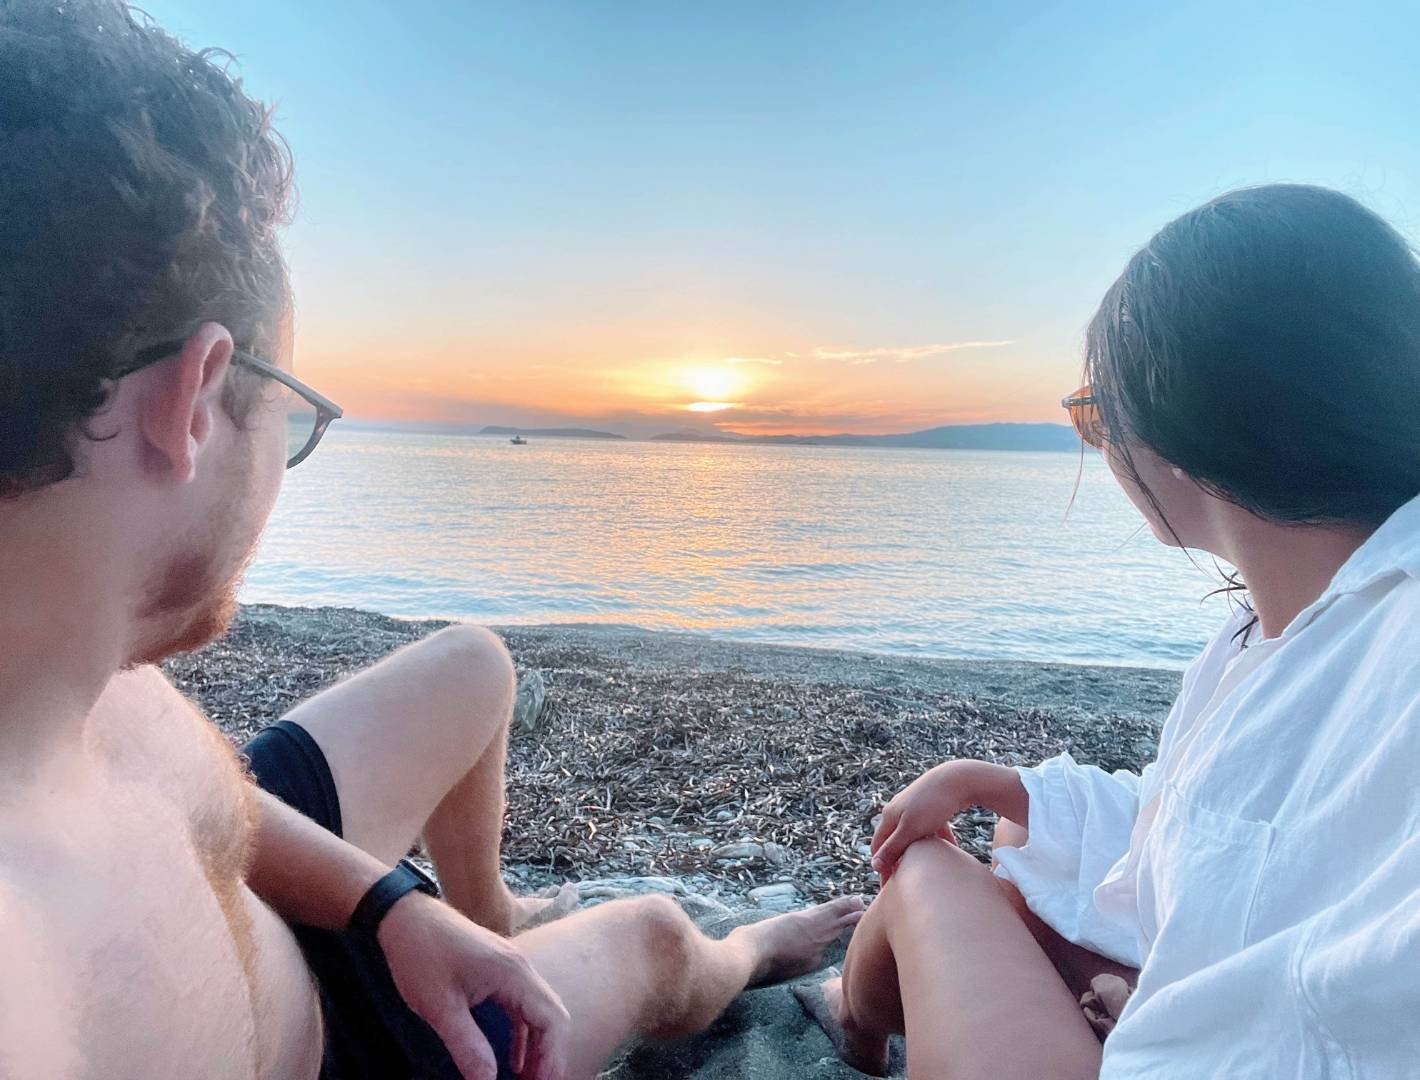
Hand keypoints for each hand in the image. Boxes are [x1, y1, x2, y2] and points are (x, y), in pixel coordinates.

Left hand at [378, 891, 569, 1079]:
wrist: (404, 915)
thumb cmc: (420, 954)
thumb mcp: (440, 1006)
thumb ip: (467, 1045)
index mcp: (514, 974)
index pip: (552, 1021)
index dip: (552, 1059)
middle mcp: (521, 969)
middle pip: (552, 1017)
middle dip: (549, 1057)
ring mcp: (511, 968)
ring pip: (539, 1012)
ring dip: (537, 1047)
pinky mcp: (499, 970)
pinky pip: (522, 1007)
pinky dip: (523, 1035)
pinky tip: (512, 1060)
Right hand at [869, 762, 971, 881]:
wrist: (958, 779)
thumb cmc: (932, 804)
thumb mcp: (911, 829)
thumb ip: (893, 848)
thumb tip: (874, 865)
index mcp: (889, 815)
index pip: (878, 845)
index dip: (882, 865)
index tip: (890, 885)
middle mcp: (898, 810)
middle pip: (895, 840)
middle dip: (901, 859)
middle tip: (910, 878)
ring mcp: (915, 807)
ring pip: (914, 835)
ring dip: (920, 850)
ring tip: (929, 865)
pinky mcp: (931, 806)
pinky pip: (930, 828)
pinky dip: (937, 839)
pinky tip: (950, 848)